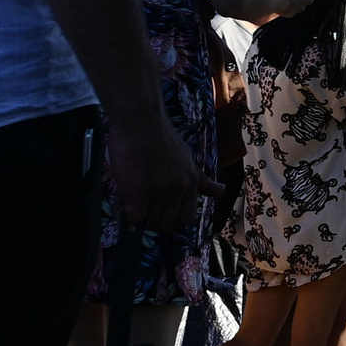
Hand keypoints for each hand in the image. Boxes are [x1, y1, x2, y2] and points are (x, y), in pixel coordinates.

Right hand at [106, 112, 222, 233]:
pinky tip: (124, 201)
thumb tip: (221, 191)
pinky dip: (127, 215)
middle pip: (167, 224)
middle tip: (141, 207)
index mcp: (191, 182)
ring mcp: (159, 192)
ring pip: (150, 222)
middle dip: (153, 222)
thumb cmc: (159, 138)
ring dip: (139, 217)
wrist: (141, 121)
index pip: (187, 218)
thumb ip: (200, 180)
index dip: (173, 222)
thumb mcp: (187, 159)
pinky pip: (134, 219)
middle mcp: (179, 189)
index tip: (160, 217)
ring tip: (131, 198)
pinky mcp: (138, 194)